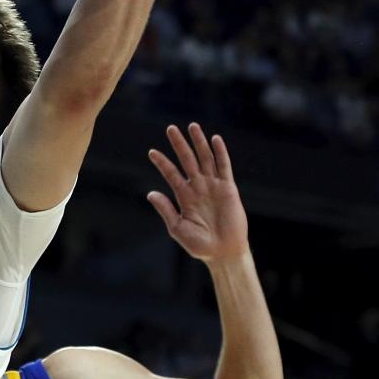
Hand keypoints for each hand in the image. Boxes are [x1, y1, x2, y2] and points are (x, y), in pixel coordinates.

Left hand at [145, 123, 249, 263]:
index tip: (151, 152)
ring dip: (199, 142)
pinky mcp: (228, 188)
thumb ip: (166, 209)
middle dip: (179, 144)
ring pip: (205, 158)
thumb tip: (150, 193)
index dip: (162, 163)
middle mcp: (198, 187)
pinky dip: (220, 152)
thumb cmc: (199, 244)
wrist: (223, 252)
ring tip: (192, 126)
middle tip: (170, 128)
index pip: (171, 174)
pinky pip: (224, 167)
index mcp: (184, 196)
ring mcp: (213, 186)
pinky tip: (215, 139)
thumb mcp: (177, 228)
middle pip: (187, 160)